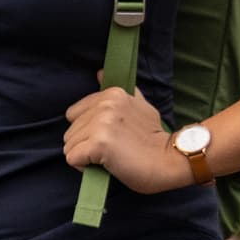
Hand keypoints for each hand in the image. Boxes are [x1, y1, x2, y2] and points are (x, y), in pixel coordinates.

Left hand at [62, 86, 194, 193]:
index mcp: (112, 94)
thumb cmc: (153, 139)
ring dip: (84, 155)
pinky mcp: (97, 144)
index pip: (74, 114)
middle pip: (69, 131)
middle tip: (112, 148)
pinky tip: (105, 164)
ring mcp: (100, 124)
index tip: (110, 136)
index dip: (88, 129)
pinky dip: (84, 166)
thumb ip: (121, 92)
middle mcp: (105, 105)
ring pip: (69, 145)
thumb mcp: (140, 106)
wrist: (170, 161)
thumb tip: (99, 73)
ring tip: (110, 155)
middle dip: (85, 143)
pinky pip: (72, 158)